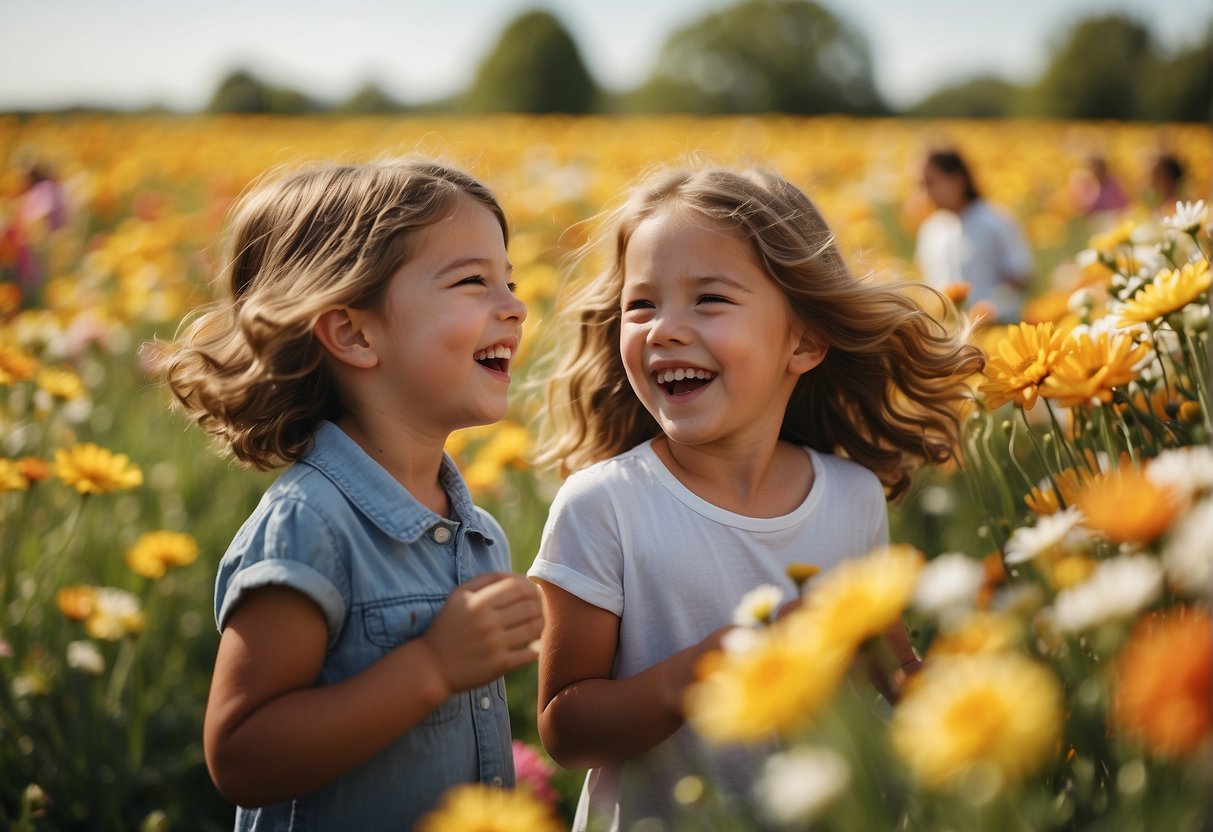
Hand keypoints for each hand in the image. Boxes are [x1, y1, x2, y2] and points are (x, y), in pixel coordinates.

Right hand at [420, 572, 543, 695]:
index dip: (530, 586)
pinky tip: (532, 646)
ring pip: (534, 628)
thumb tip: (515, 575)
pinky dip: (536, 649)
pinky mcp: (498, 666)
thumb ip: (485, 579)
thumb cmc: (447, 627)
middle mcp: (487, 622)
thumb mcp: (458, 596)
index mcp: (477, 602)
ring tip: (537, 624)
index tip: (531, 592)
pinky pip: (529, 654)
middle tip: (538, 608)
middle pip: (530, 606)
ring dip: (540, 624)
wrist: (431, 666)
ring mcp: (494, 645)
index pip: (518, 586)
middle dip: (539, 605)